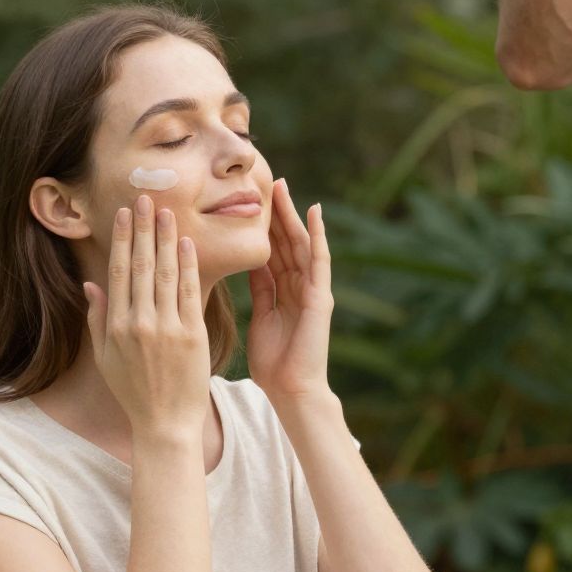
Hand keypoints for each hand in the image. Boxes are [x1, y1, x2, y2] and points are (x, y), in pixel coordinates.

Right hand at [83, 196, 210, 440]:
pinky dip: (189, 265)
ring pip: (166, 273)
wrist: (165, 423)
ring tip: (167, 211)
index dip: (123, 239)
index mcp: (116, 326)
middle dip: (143, 228)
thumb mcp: (106, 357)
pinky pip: (190, 292)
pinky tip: (187, 242)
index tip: (125, 214)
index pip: (119, 272)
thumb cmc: (134, 392)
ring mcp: (166, 328)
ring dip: (166, 238)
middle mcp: (139, 323)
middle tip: (146, 198)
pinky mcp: (192, 335)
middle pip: (142, 265)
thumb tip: (92, 283)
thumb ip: (98, 318)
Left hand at [247, 178, 332, 401]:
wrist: (292, 390)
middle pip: (285, 241)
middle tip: (267, 182)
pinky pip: (319, 259)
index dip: (262, 226)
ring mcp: (313, 289)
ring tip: (283, 188)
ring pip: (300, 244)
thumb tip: (249, 266)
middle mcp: (300, 286)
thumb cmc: (274, 363)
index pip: (272, 250)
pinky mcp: (321, 295)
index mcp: (283, 292)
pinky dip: (317, 235)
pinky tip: (313, 212)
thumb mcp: (260, 318)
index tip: (249, 201)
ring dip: (292, 215)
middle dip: (276, 213)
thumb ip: (259, 291)